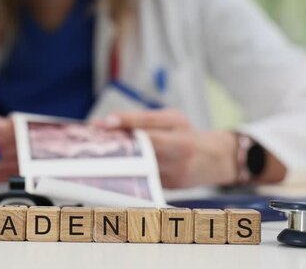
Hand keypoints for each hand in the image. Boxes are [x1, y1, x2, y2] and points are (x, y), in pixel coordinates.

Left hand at [93, 109, 236, 187]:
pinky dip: (124, 168)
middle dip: (115, 145)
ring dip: (115, 157)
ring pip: (136, 167)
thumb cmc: (187, 134)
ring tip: (96, 148)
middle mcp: (177, 158)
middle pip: (140, 152)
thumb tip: (109, 121)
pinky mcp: (164, 187)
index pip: (149, 130)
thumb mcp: (172, 118)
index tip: (103, 122)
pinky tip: (109, 161)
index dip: (126, 124)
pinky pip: (139, 176)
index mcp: (179, 136)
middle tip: (92, 138)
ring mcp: (171, 176)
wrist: (213, 160)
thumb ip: (143, 119)